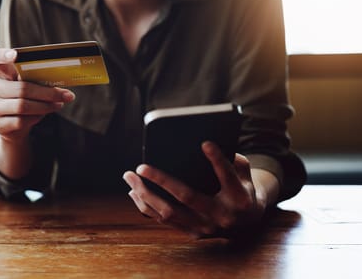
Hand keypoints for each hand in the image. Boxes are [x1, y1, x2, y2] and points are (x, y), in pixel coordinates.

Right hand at [0, 47, 74, 140]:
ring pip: (23, 106)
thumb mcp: (27, 84)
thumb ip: (35, 79)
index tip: (16, 56)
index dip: (2, 55)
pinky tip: (44, 114)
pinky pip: (21, 120)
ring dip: (45, 106)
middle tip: (67, 95)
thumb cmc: (23, 98)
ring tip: (59, 104)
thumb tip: (59, 83)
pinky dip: (37, 117)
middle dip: (48, 93)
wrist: (11, 125)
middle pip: (21, 88)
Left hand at [123, 141, 275, 237]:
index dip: (217, 160)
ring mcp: (205, 227)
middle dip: (161, 180)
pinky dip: (146, 206)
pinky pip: (164, 221)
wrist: (247, 225)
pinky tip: (134, 192)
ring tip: (130, 176)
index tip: (205, 143)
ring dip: (145, 194)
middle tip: (141, 166)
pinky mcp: (192, 233)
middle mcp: (220, 215)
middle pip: (186, 196)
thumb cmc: (242, 190)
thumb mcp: (245, 174)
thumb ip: (233, 160)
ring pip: (169, 212)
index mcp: (239, 198)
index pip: (227, 176)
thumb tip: (207, 145)